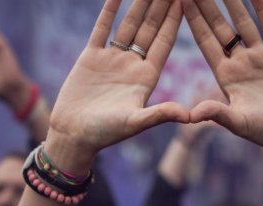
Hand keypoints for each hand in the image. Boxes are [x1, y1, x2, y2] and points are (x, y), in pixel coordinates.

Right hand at [45, 0, 187, 174]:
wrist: (73, 135)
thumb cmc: (105, 134)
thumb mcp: (135, 123)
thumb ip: (160, 115)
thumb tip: (190, 116)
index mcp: (147, 78)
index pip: (164, 42)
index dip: (175, 20)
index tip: (185, 0)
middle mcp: (133, 65)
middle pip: (150, 28)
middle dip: (161, 5)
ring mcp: (113, 59)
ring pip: (129, 24)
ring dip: (139, 3)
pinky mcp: (91, 57)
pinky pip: (101, 28)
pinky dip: (109, 10)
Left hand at [183, 0, 262, 155]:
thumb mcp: (239, 123)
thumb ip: (217, 114)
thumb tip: (191, 115)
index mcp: (225, 76)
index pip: (205, 42)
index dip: (193, 20)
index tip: (180, 0)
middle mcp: (240, 63)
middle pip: (220, 27)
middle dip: (207, 5)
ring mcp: (260, 57)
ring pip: (243, 23)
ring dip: (233, 2)